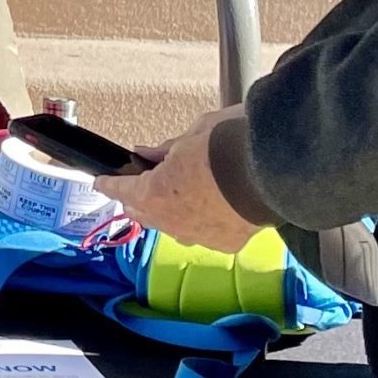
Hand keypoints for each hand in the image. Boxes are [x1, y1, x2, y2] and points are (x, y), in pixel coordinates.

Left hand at [97, 104, 260, 252]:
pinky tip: (206, 212)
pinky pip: (205, 235)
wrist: (277, 167)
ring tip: (172, 201)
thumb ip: (166, 149)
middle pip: (145, 214)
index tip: (101, 182)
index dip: (109, 184)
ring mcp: (200, 236)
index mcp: (154, 193)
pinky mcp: (228, 243)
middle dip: (138, 201)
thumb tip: (148, 153)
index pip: (121, 190)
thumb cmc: (231, 145)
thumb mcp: (192, 134)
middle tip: (137, 188)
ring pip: (174, 229)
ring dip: (169, 215)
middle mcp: (173, 222)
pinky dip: (201, 223)